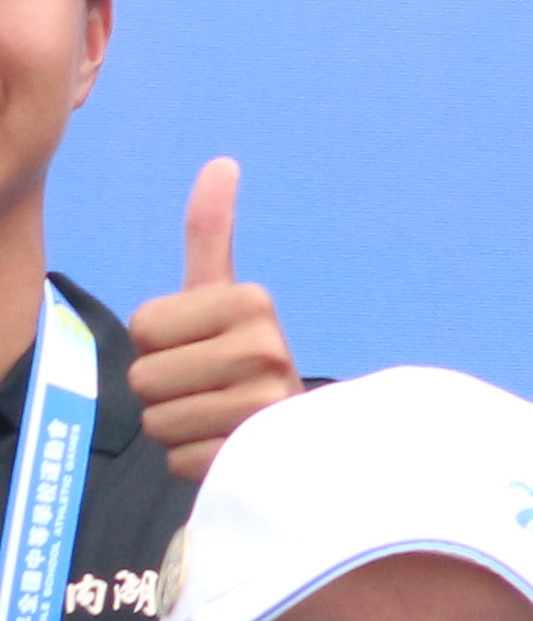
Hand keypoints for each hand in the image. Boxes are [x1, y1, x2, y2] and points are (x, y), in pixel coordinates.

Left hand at [126, 159, 298, 480]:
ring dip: (177, 426)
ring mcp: (265, 404)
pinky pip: (179, 458)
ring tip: (217, 416)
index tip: (199, 347)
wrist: (300, 427)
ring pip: (158, 422)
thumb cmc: (241, 359)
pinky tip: (227, 445)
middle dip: (164, 390)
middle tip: (207, 388)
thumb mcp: (224, 296)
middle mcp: (267, 347)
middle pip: (145, 378)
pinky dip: (194, 459)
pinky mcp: (258, 453)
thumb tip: (220, 162)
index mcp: (253, 302)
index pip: (144, 327)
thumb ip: (211, 232)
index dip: (158, 344)